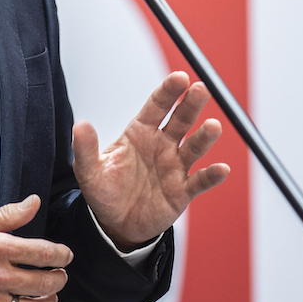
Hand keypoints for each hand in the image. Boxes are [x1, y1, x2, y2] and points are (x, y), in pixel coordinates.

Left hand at [73, 72, 229, 250]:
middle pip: (181, 120)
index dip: (168, 91)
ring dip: (204, 137)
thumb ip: (86, 148)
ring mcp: (175, 167)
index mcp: (140, 133)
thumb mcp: (89, 171)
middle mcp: (162, 145)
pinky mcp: (182, 191)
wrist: (115, 224)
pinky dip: (212, 176)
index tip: (179, 77)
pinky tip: (221, 169)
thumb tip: (81, 125)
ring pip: (194, 147)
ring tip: (213, 127)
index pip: (157, 106)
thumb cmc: (104, 190)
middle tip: (201, 88)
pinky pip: (200, 181)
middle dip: (191, 104)